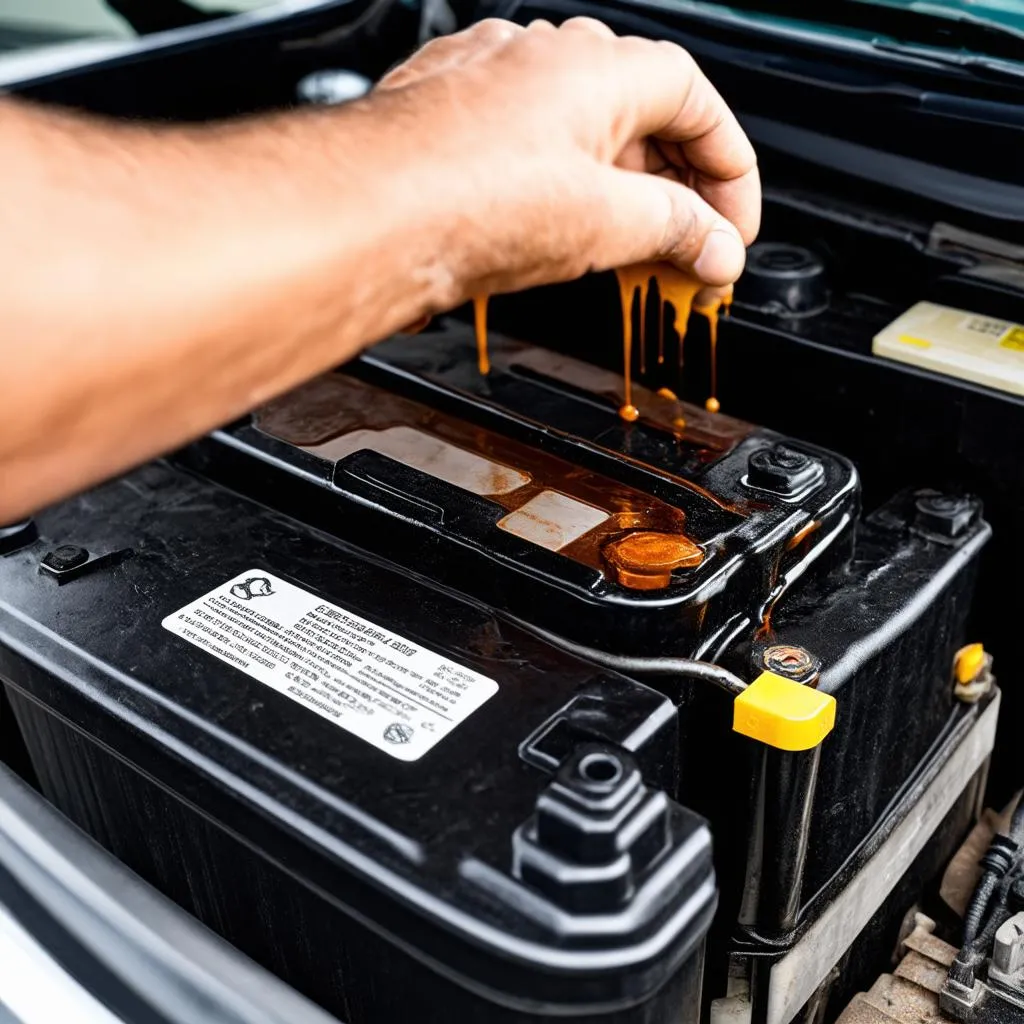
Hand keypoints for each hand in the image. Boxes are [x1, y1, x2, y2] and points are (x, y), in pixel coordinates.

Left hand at [372, 17, 758, 303]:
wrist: (358, 214)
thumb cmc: (462, 198)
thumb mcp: (602, 223)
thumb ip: (673, 229)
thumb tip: (713, 247)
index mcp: (595, 67)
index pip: (695, 101)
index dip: (729, 167)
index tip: (733, 225)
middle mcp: (540, 60)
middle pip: (638, 117)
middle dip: (674, 187)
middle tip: (689, 249)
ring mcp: (487, 86)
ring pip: (577, 135)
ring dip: (615, 192)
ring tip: (629, 252)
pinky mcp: (447, 124)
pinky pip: (526, 151)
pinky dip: (558, 192)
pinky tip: (557, 235)